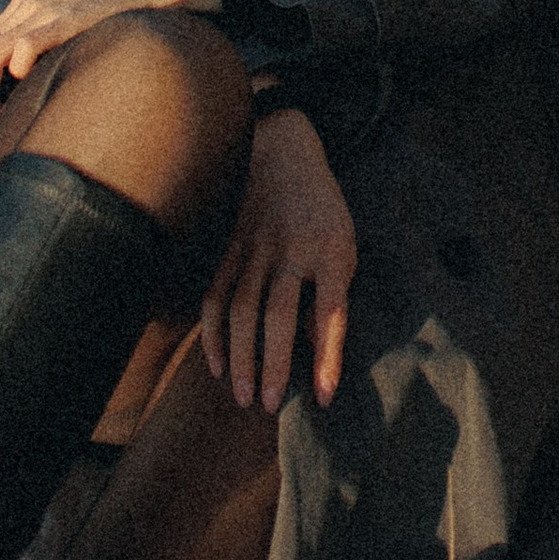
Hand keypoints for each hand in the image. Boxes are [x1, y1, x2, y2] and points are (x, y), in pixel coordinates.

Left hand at [0, 0, 216, 145]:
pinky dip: (17, 70)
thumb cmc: (115, 11)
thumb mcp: (70, 23)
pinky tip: (27, 86)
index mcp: (23, 8)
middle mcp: (26, 6)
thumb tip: (29, 91)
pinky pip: (25, 46)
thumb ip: (47, 45)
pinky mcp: (65, 17)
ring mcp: (43, 10)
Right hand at [200, 107, 357, 411]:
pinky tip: (216, 364)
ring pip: (243, 310)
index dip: (328, 357)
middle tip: (270, 407)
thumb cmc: (324, 212)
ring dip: (241, 357)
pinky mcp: (231, 248)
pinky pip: (217, 295)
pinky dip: (214, 333)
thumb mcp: (344, 245)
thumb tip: (317, 353)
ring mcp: (256, 248)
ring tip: (243, 397)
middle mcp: (293, 250)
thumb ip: (331, 295)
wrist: (284, 152)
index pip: (331, 312)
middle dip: (274, 365)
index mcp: (333, 250)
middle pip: (279, 316)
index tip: (324, 397)